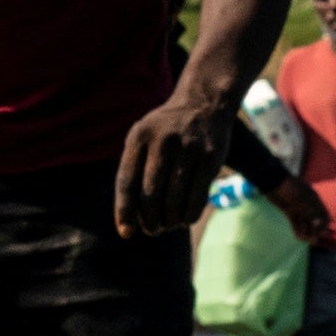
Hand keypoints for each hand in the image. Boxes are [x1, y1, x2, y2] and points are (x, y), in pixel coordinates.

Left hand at [112, 92, 232, 237]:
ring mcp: (189, 149)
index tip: (126, 233)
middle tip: (152, 230)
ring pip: (174, 199)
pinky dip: (189, 215)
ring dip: (170, 220)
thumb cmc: (165, 130)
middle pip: (150, 194)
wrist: (203, 103)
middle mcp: (162, 141)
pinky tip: (185, 219)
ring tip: (168, 225)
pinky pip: (197, 196)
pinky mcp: (211, 157)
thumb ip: (133, 170)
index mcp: (139, 137)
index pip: (126, 181)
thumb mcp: (142, 137)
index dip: (124, 211)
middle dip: (150, 220)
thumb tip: (127, 219)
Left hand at [271, 180, 326, 240]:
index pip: (323, 215)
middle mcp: (308, 205)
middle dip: (315, 231)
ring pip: (305, 222)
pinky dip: (297, 230)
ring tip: (305, 240)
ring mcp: (298, 208)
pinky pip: (295, 222)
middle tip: (313, 240)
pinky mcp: (289, 210)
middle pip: (315, 220)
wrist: (272, 181)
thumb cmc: (289, 188)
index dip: (324, 225)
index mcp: (314, 199)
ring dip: (306, 232)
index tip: (321, 233)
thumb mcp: (301, 200)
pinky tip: (298, 237)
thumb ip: (310, 211)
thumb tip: (318, 223)